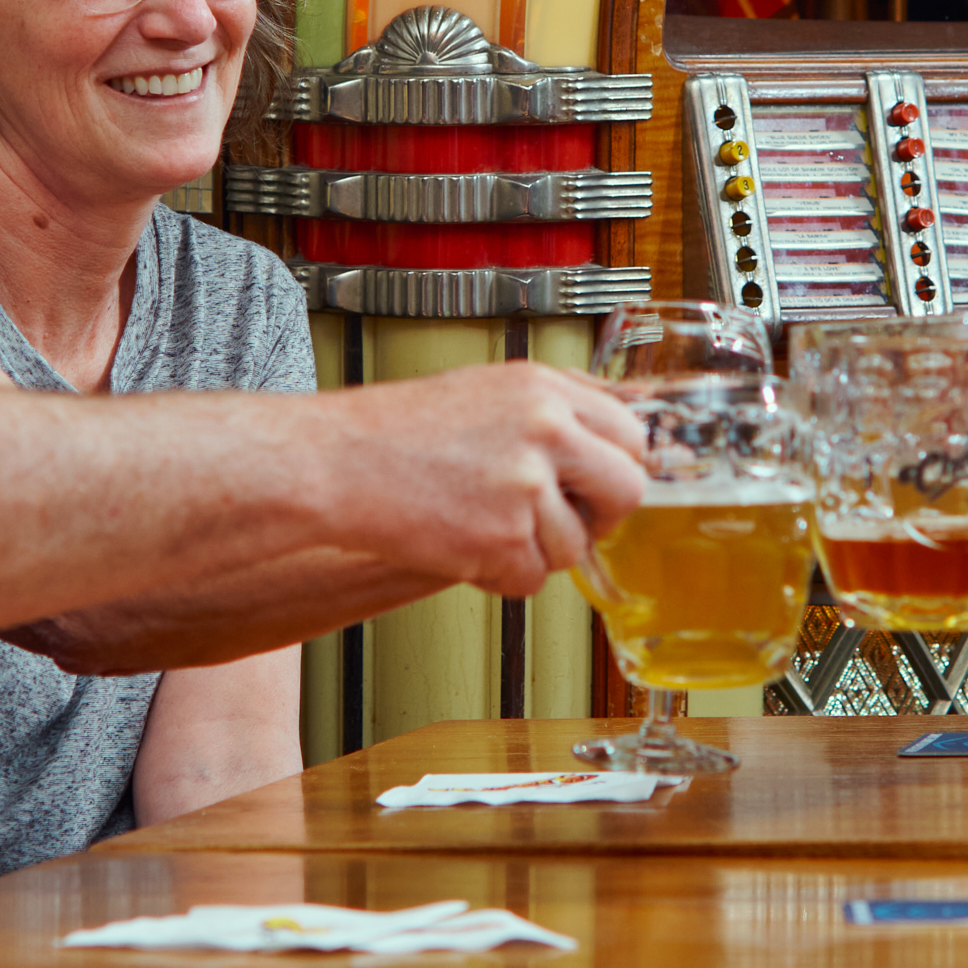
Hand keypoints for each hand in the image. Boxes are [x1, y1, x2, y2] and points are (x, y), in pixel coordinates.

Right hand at [319, 363, 651, 594]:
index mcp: (545, 388)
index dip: (617, 467)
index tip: (597, 485)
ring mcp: (525, 485)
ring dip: (537, 550)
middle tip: (566, 520)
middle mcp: (545, 430)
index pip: (631, 433)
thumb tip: (608, 434)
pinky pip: (530, 578)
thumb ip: (555, 408)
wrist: (336, 462)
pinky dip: (500, 576)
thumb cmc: (397, 430)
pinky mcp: (500, 537)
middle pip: (626, 490)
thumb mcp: (488, 390)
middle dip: (600, 516)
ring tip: (485, 526)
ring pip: (575, 545)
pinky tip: (465, 545)